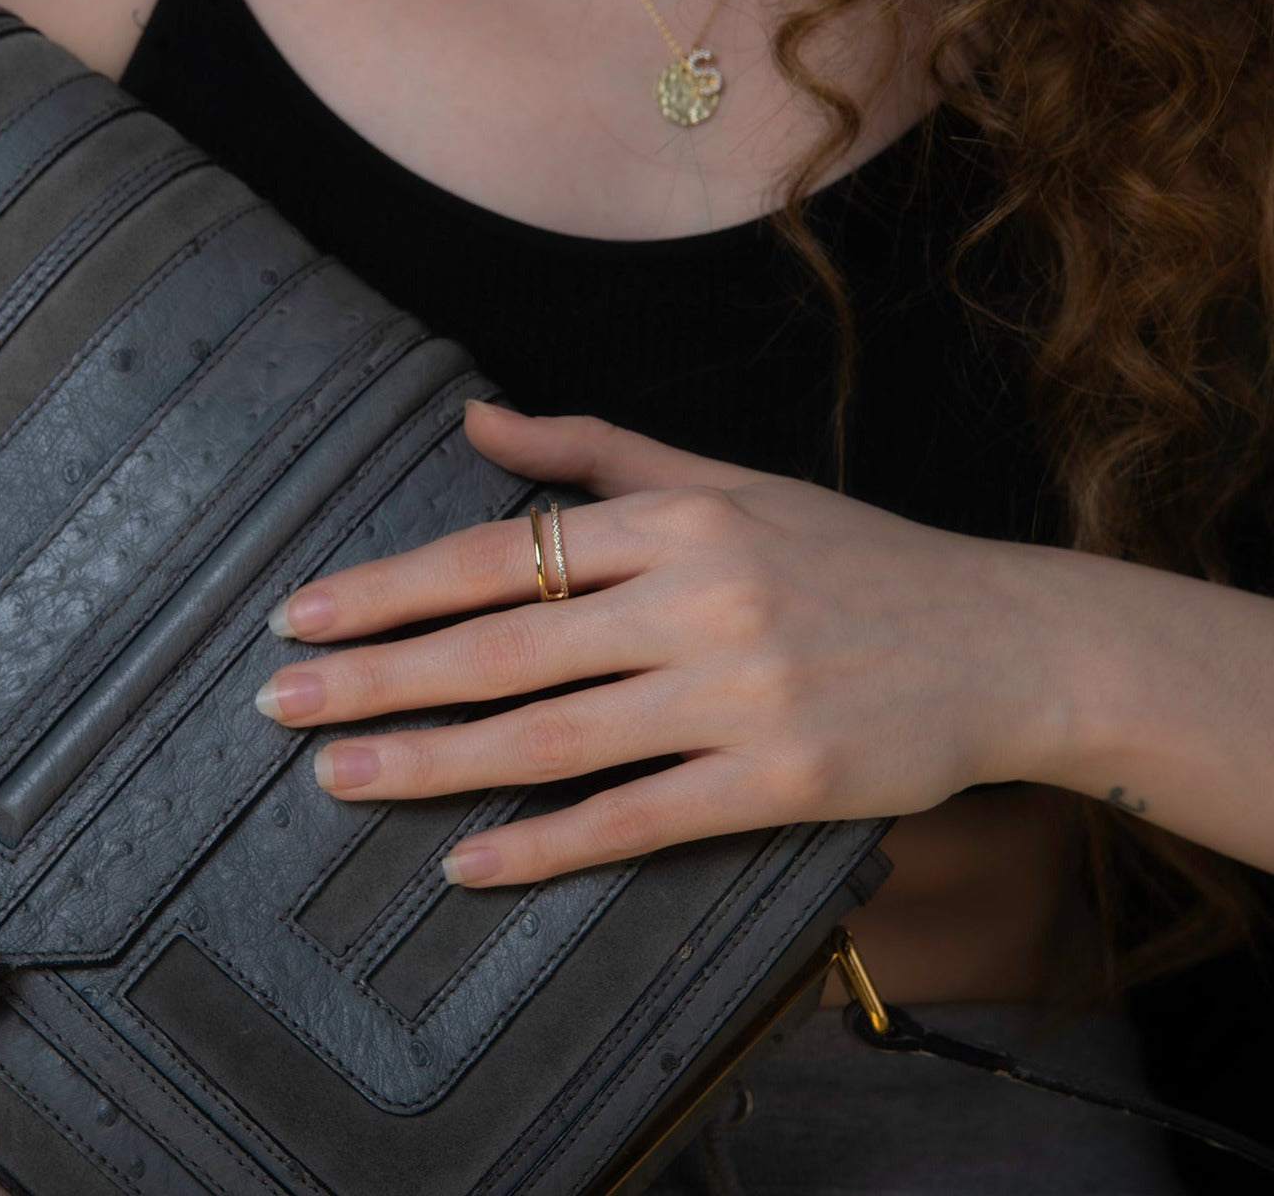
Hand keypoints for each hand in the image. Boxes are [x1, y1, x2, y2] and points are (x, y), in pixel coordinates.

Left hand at [255, 401, 1069, 885]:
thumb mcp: (732, 481)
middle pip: (505, 644)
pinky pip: (638, 815)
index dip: (395, 586)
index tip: (306, 611)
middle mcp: (702, 598)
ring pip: (553, 735)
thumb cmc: (854, 558)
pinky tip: (469, 861)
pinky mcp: (780, 779)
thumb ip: (599, 451)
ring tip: (337, 777)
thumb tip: (475, 419)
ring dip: (433, 759)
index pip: (506, 553)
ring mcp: (740, 693)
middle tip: (280, 703)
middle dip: (379, 674)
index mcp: (683, 520)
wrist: (1002, 641)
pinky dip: (547, 843)